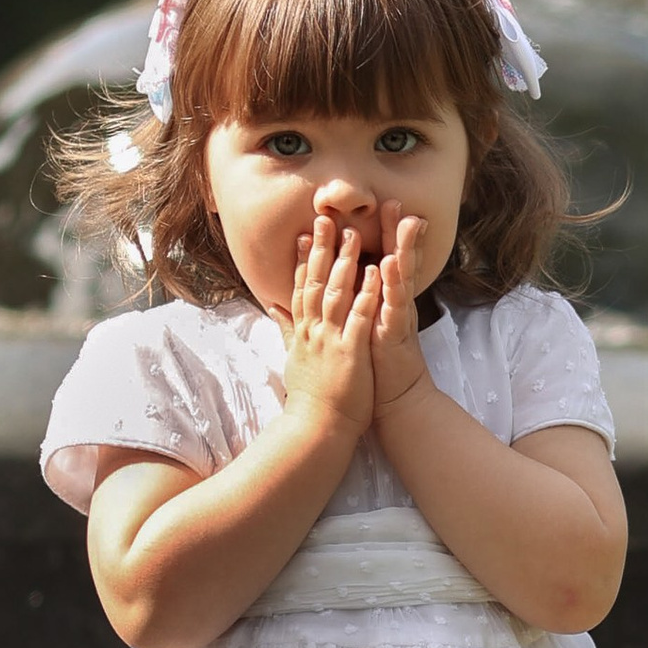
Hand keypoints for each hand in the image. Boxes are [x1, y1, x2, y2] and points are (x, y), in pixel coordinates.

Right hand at [279, 206, 378, 446]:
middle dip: (321, 249)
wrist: (315, 429)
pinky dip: (366, 292)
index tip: (305, 234)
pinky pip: (359, 316)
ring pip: (336, 292)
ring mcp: (330, 339)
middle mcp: (313, 330)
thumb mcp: (292, 358)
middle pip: (315, 282)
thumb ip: (286, 329)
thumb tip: (273, 307)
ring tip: (352, 233)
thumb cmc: (309, 399)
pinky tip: (374, 271)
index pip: (301, 289)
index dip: (302, 260)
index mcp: (303, 332)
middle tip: (325, 218)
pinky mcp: (349, 351)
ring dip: (344, 261)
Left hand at [369, 208, 430, 416]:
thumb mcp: (363, 326)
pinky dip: (393, 284)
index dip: (382, 234)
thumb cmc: (376, 364)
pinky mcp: (396, 334)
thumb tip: (347, 284)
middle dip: (396, 231)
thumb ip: (358, 303)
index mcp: (383, 299)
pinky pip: (395, 305)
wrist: (395, 399)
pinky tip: (391, 264)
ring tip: (406, 221)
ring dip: (404, 248)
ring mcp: (397, 317)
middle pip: (398, 259)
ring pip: (402, 276)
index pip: (384, 259)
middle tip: (395, 201)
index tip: (379, 204)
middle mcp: (394, 303)